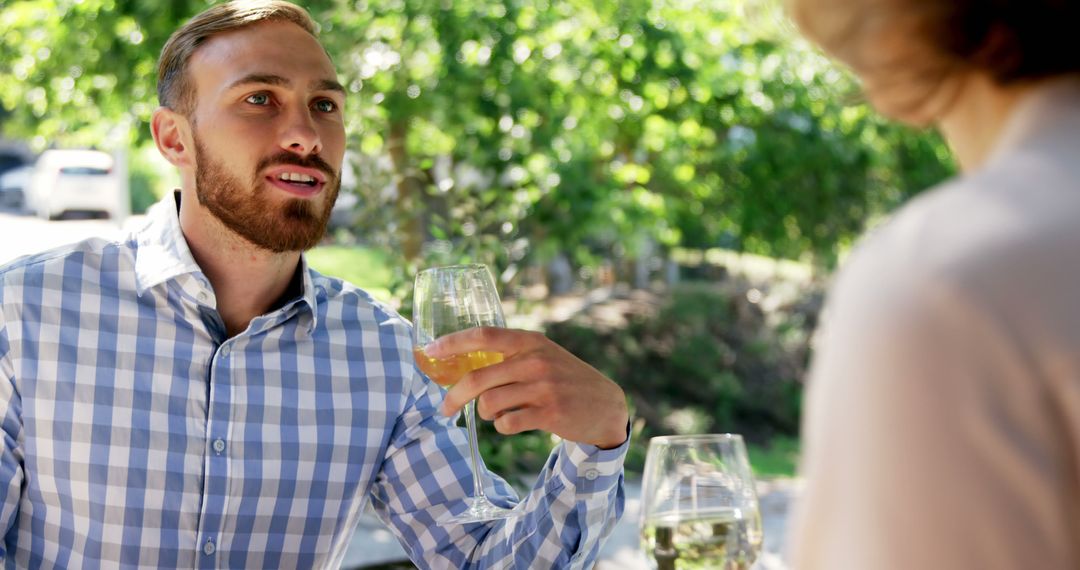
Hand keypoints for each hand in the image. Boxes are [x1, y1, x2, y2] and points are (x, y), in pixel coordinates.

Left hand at [426, 327, 629, 449]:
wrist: (606, 405)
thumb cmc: (565, 379)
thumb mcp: (543, 355)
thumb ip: (511, 355)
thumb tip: (463, 365)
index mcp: (530, 341)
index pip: (484, 336)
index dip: (453, 342)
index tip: (429, 350)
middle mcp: (535, 361)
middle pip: (477, 378)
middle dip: (454, 396)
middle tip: (445, 409)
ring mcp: (542, 387)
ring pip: (489, 405)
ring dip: (488, 414)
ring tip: (501, 413)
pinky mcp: (548, 413)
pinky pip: (507, 424)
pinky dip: (504, 427)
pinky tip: (518, 422)